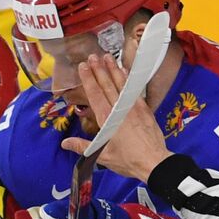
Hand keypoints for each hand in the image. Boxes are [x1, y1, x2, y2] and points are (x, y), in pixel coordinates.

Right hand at [60, 55, 172, 180]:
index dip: (88, 79)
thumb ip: (83, 146)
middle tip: (92, 56)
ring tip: (107, 57)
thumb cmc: (128, 161)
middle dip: (99, 69)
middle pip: (107, 85)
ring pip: (121, 85)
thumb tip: (65, 143)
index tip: (83, 66)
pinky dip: (128, 80)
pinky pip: (134, 91)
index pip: (94, 94)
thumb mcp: (103, 156)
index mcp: (107, 120)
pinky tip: (124, 72)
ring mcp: (133, 108)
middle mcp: (119, 110)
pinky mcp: (144, 110)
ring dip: (113, 70)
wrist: (154, 162)